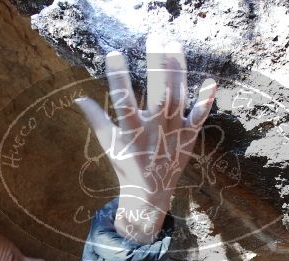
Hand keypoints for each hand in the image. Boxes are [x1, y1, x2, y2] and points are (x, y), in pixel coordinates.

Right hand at [75, 36, 216, 242]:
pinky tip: (211, 80)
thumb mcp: (108, 144)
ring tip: (174, 43)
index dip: (118, 77)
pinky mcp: (189, 137)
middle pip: (158, 93)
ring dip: (178, 69)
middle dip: (158, 65)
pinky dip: (206, 100)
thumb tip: (77, 98)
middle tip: (155, 38)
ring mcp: (175, 133)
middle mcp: (155, 131)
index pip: (123, 101)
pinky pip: (199, 116)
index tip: (113, 53)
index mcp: (132, 132)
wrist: (151, 195)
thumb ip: (96, 119)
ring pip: (179, 96)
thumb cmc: (127, 166)